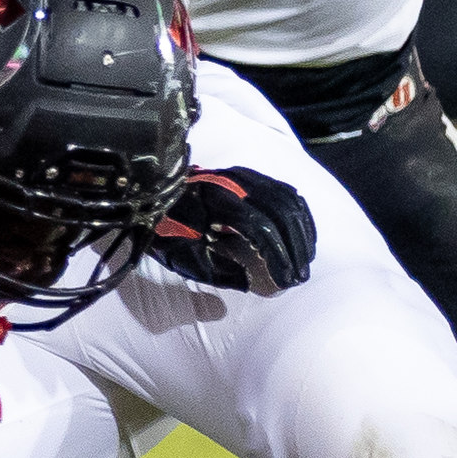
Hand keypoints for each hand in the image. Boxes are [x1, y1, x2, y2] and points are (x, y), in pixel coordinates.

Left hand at [149, 166, 315, 293]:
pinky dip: (299, 215)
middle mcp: (233, 183)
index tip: (285, 281)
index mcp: (215, 202)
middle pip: (282, 212)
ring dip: (301, 232)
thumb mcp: (184, 257)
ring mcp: (242, 176)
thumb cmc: (165, 231)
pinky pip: (284, 191)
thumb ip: (218, 270)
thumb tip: (252, 281)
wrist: (151, 196)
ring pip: (288, 200)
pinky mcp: (247, 175)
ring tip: (305, 261)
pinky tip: (302, 237)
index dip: (278, 256)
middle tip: (299, 276)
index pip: (261, 227)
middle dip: (296, 247)